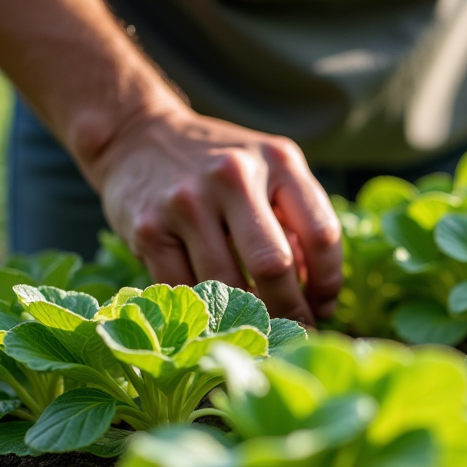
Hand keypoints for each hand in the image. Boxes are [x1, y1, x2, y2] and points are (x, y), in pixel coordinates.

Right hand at [87, 104, 342, 323]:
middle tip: (298, 331)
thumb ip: (297, 217)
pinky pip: (187, 290)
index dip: (329, 281)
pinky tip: (219, 316)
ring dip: (249, 319)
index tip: (325, 304)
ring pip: (228, 286)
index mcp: (277, 161)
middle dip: (292, 311)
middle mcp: (233, 175)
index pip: (321, 234)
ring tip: (262, 330)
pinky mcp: (149, 230)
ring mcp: (187, 203)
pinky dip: (207, 312)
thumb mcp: (269, 169)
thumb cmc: (219, 164)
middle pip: (274, 265)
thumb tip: (317, 290)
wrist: (138, 135)